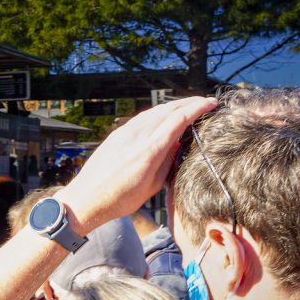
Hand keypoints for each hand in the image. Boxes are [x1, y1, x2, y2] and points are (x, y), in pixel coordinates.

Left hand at [56, 96, 217, 232]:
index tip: (212, 103)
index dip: (198, 108)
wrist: (86, 197)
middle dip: (189, 102)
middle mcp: (137, 136)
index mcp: (149, 150)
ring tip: (189, 106)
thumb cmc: (120, 199)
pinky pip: (141, 117)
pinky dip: (157, 112)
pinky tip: (163, 115)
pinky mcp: (116, 134)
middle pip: (167, 109)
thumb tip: (178, 143)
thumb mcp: (152, 185)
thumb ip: (167, 162)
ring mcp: (124, 133)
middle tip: (206, 101)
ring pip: (154, 111)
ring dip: (174, 105)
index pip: (178, 119)